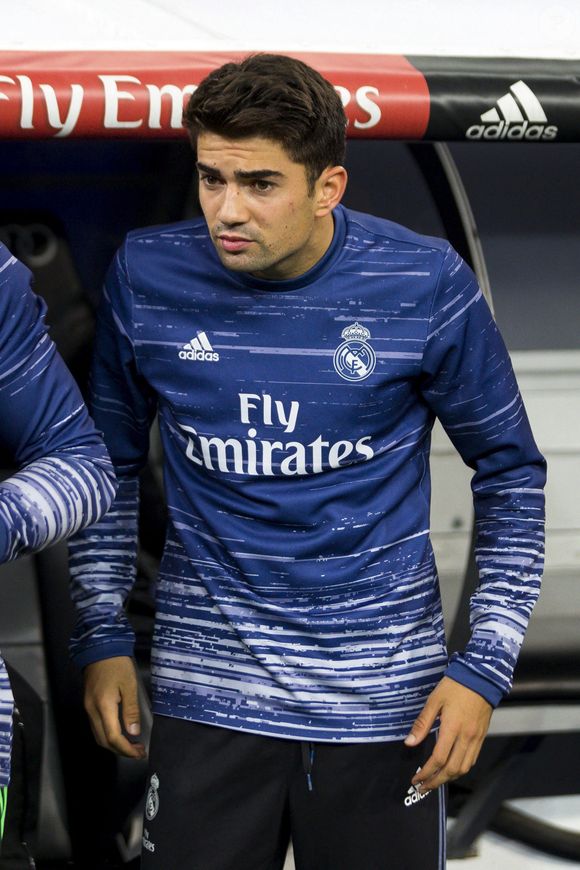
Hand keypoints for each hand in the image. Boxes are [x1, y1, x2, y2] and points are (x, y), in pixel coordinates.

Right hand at [83, 656, 145, 758]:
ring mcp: (88, 708)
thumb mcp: (129, 685)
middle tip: (138, 752)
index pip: (113, 738)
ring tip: (132, 745)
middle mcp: (92, 711)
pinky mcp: (88, 704)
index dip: (126, 749)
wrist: (99, 648)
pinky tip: (120, 733)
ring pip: (98, 736)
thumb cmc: (117, 665)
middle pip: (103, 741)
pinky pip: (96, 727)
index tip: (139, 753)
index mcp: (103, 707)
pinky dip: (108, 735)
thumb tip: (134, 732)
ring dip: (114, 745)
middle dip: (121, 751)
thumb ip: (131, 710)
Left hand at [404, 676, 491, 790]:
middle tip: (423, 787)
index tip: (416, 779)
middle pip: (452, 769)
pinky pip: (472, 760)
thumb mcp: (434, 700)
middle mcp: (466, 737)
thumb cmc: (455, 686)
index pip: (438, 759)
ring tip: (435, 781)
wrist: (481, 678)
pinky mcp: (482, 737)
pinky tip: (451, 769)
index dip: (426, 773)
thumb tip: (410, 743)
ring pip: (464, 768)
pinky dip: (461, 770)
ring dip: (449, 779)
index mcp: (452, 728)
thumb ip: (422, 723)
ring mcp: (476, 739)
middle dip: (436, 782)